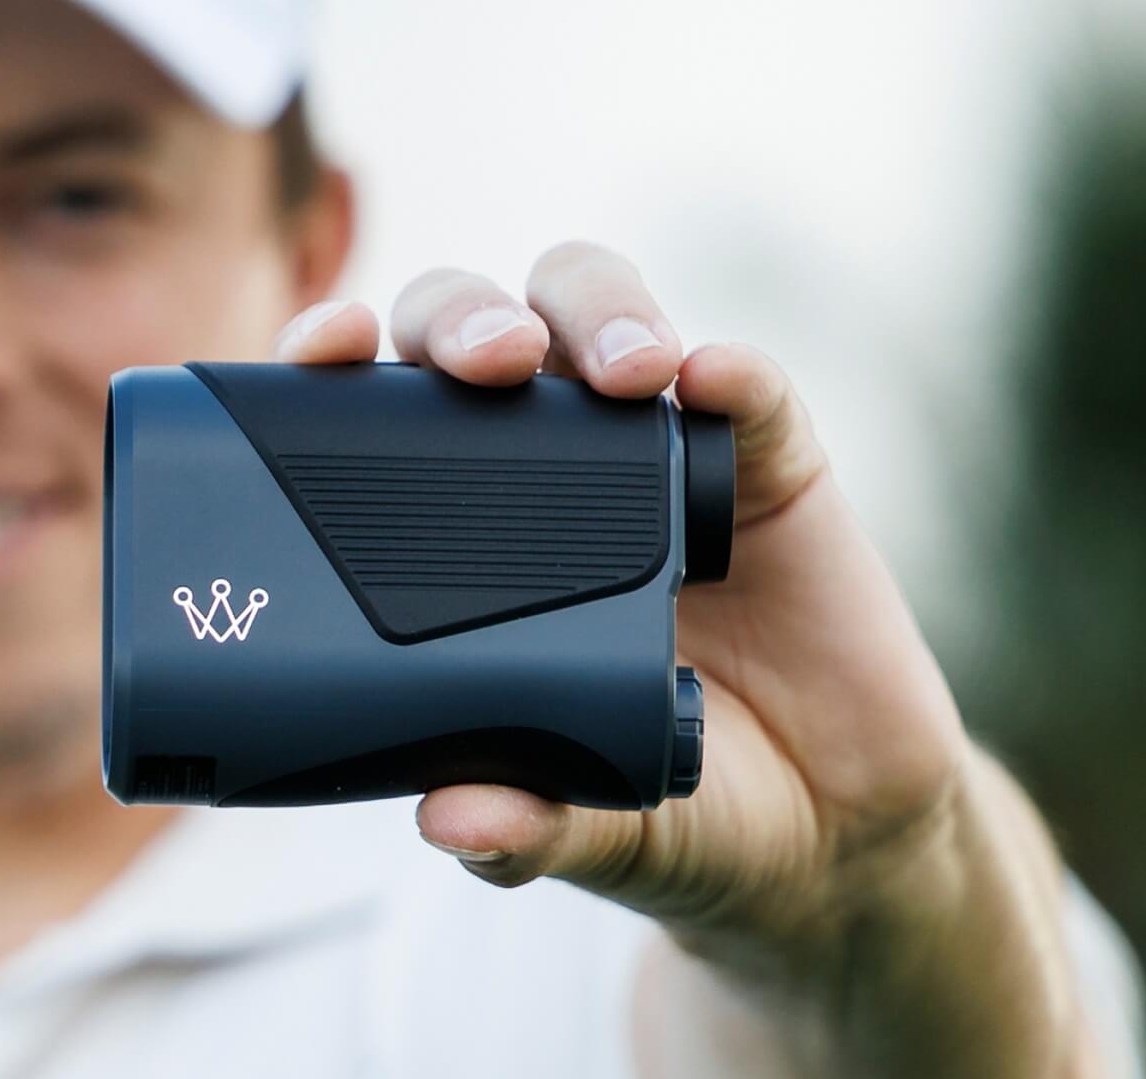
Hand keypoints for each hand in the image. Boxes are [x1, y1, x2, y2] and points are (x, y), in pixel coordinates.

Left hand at [273, 246, 1091, 1076]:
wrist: (822, 834)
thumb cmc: (663, 804)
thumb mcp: (583, 833)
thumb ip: (523, 829)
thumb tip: (450, 820)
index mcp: (445, 529)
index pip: (365, 408)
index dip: (332, 356)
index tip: (323, 345)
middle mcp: (538, 462)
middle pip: (472, 326)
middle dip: (465, 318)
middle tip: (488, 365)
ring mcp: (648, 447)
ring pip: (593, 310)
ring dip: (594, 314)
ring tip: (623, 374)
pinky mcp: (765, 460)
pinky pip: (749, 385)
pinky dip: (731, 370)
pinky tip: (713, 381)